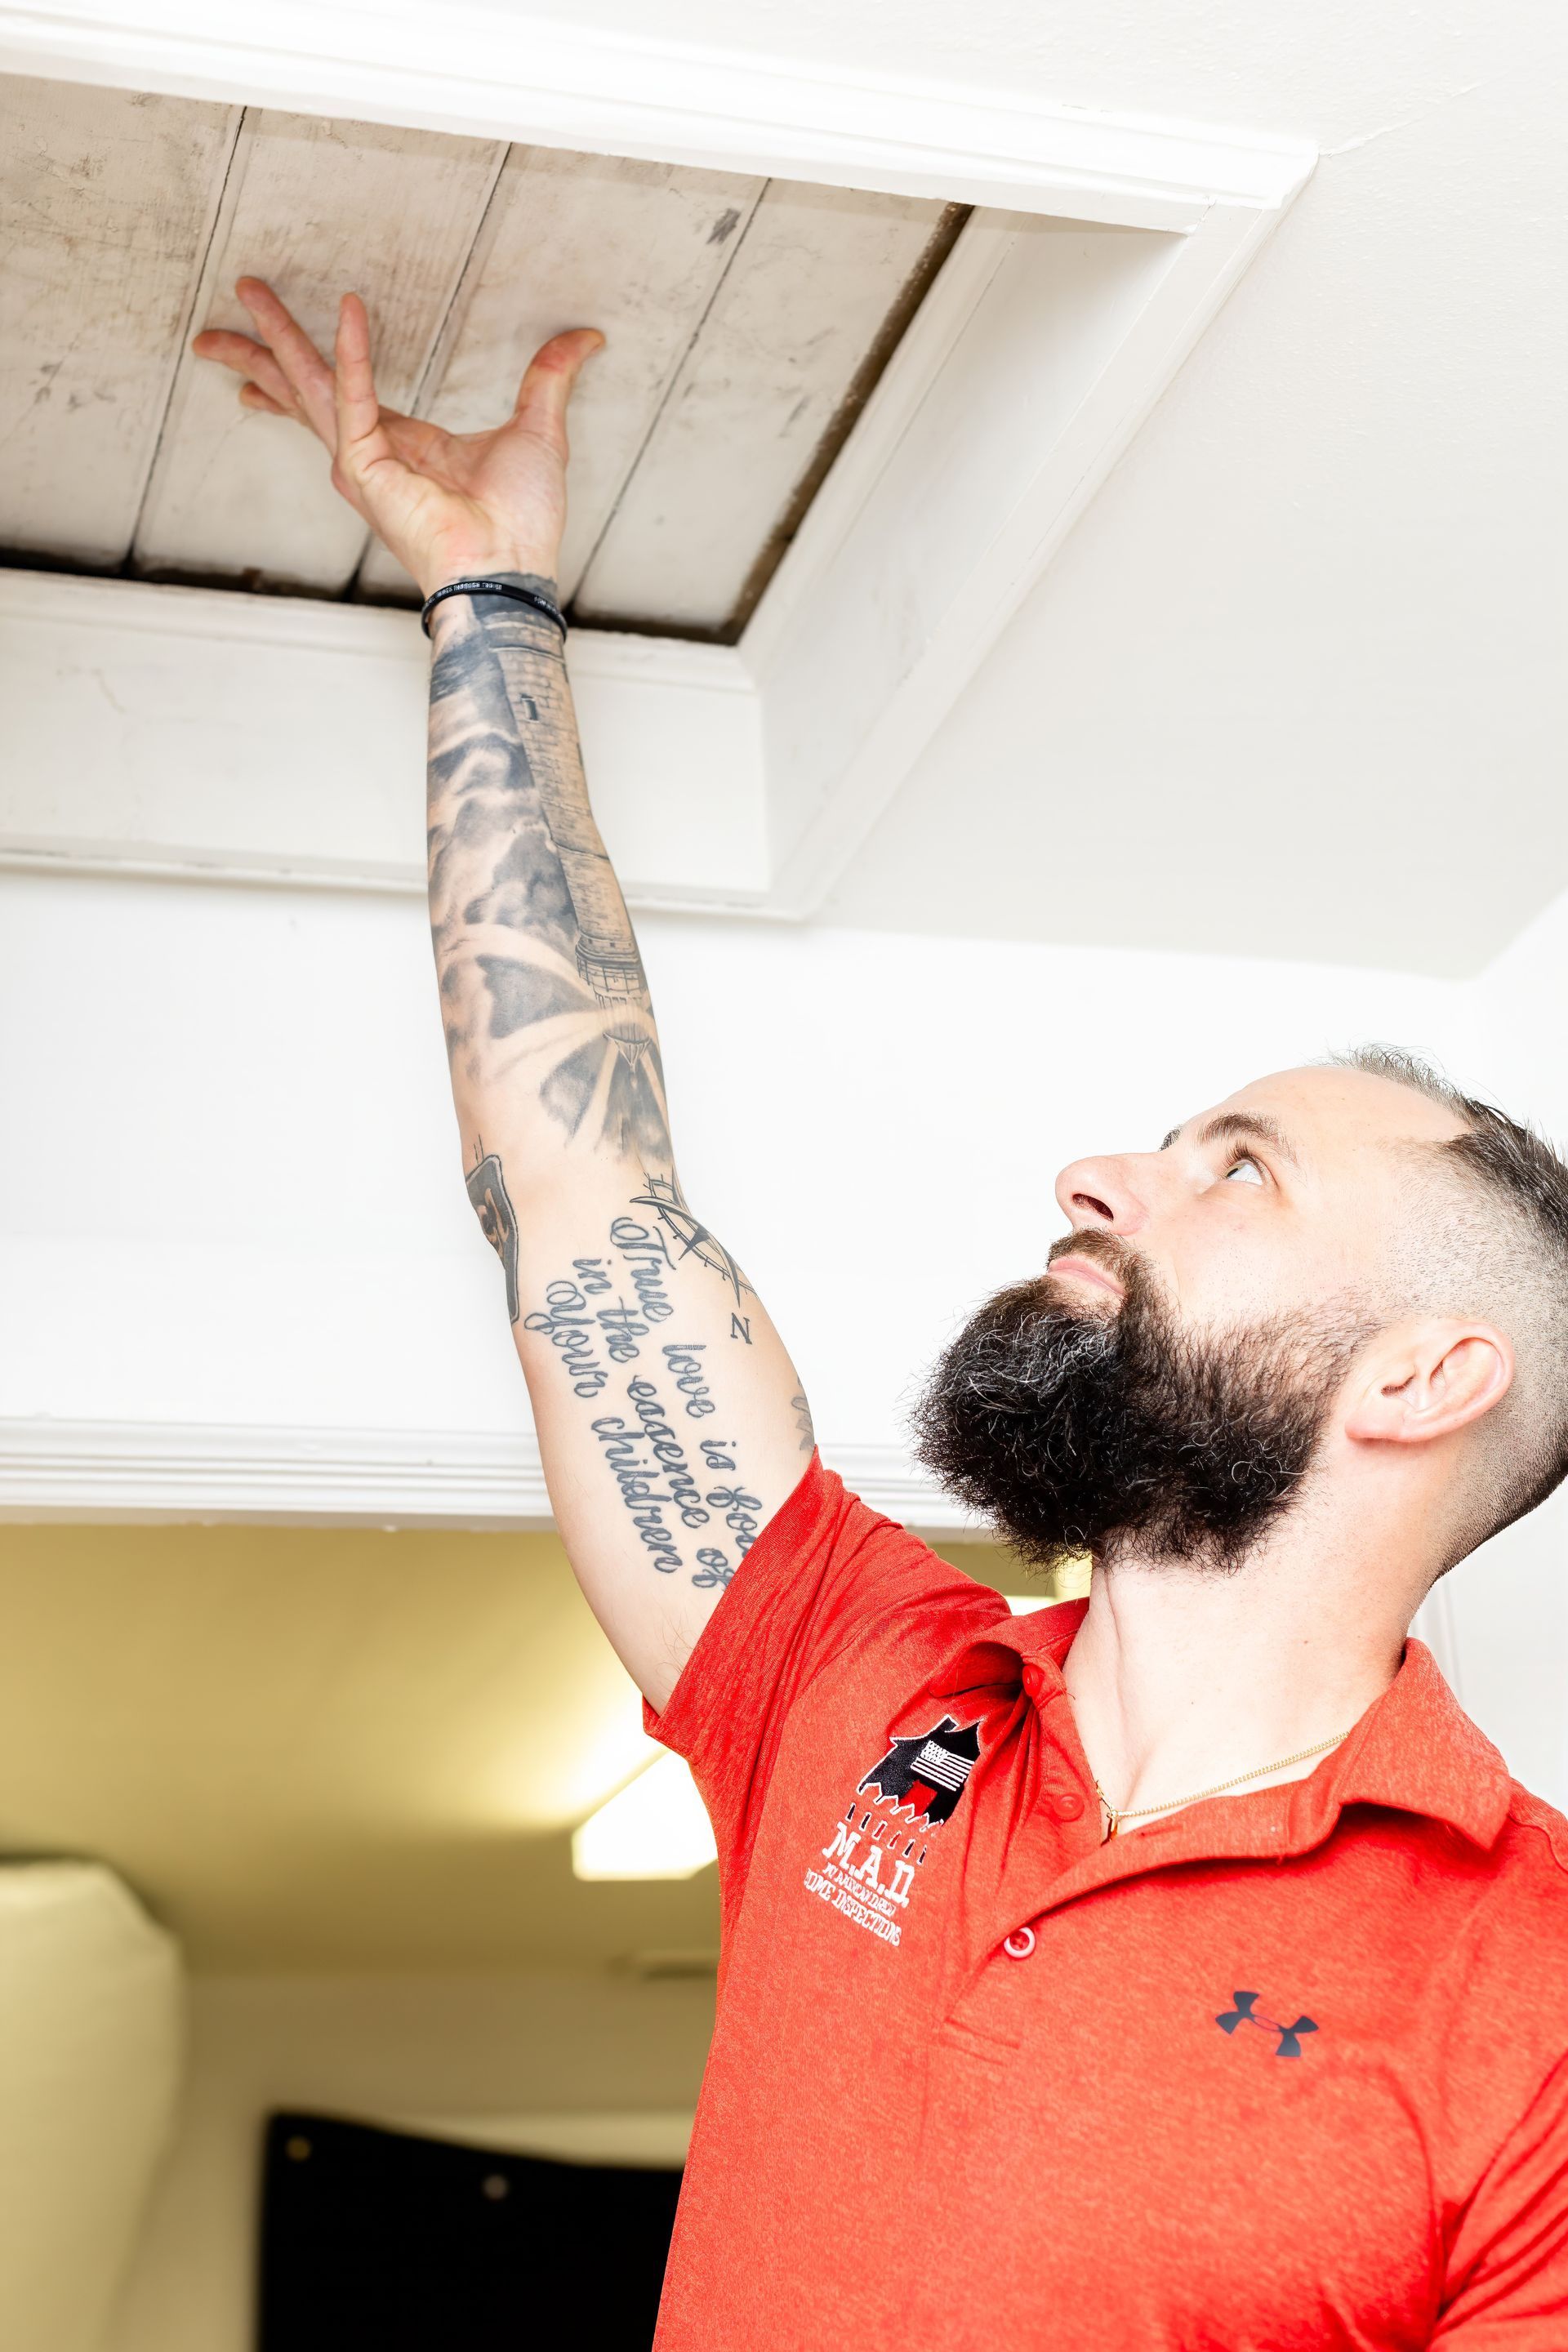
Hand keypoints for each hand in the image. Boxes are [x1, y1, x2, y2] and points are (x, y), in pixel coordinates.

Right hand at [192, 281, 602, 595]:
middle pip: (305, 384)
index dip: (311, 358)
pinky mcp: (369, 470)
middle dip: (265, 342)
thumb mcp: (537, 430)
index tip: (277, 335)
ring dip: (278, 336)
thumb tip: (584, 339)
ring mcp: (363, 464)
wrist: (511, 570)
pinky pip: (356, 397)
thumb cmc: (520, 523)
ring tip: (248, 289)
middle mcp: (371, 454)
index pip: (342, 391)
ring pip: (311, 383)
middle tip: (239, 291)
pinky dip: (355, 353)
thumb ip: (549, 378)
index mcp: (401, 446)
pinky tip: (351, 307)